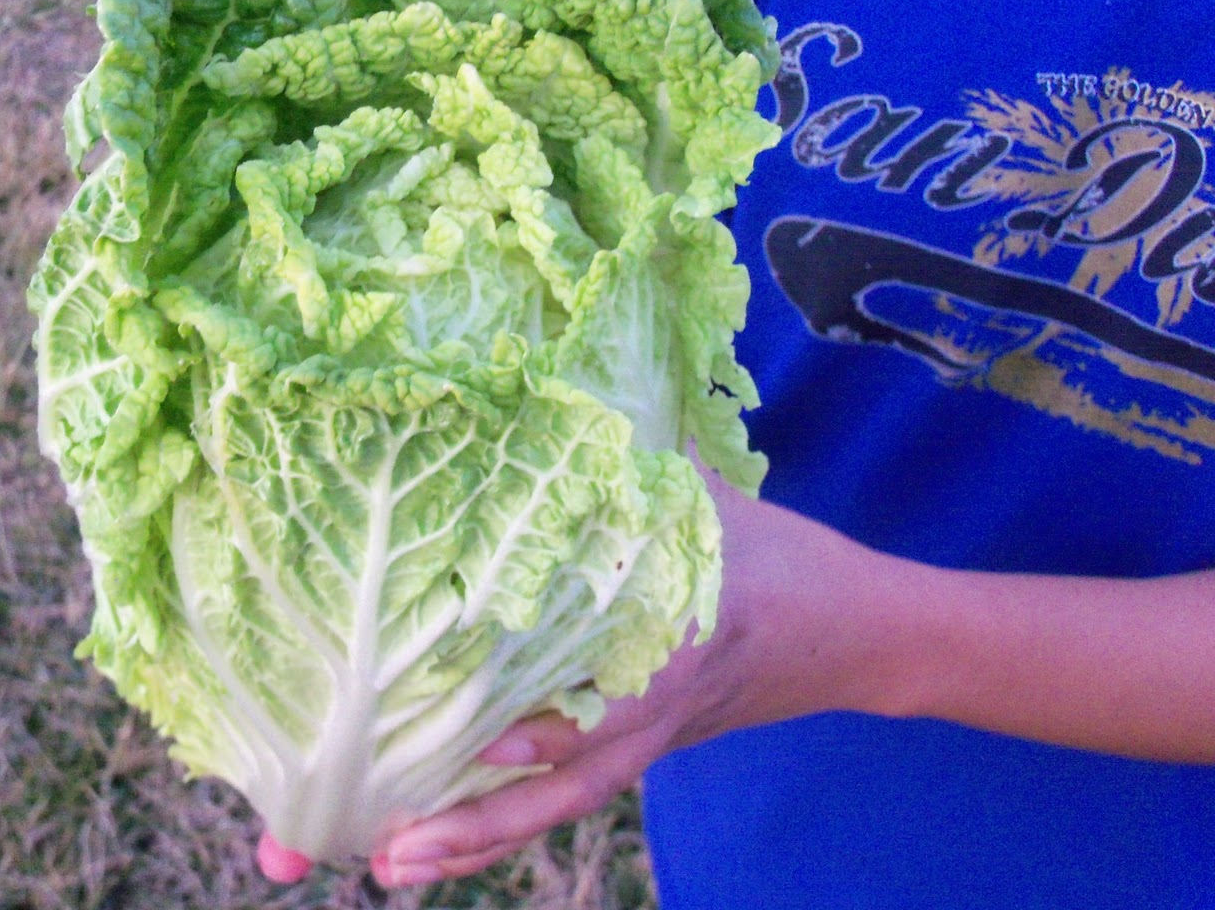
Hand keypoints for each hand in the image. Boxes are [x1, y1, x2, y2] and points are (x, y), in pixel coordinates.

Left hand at [366, 474, 902, 886]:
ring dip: (480, 838)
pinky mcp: (642, 747)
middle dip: (480, 824)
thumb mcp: (715, 499)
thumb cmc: (786, 559)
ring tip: (396, 866)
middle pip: (566, 786)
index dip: (550, 726)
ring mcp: (649, 741)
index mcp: (681, 646)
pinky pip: (569, 790)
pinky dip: (507, 811)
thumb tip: (560, 392)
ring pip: (559, 804)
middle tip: (393, 854)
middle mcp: (657, 712)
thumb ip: (644, 460)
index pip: (613, 697)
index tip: (480, 740)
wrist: (861, 635)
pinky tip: (444, 828)